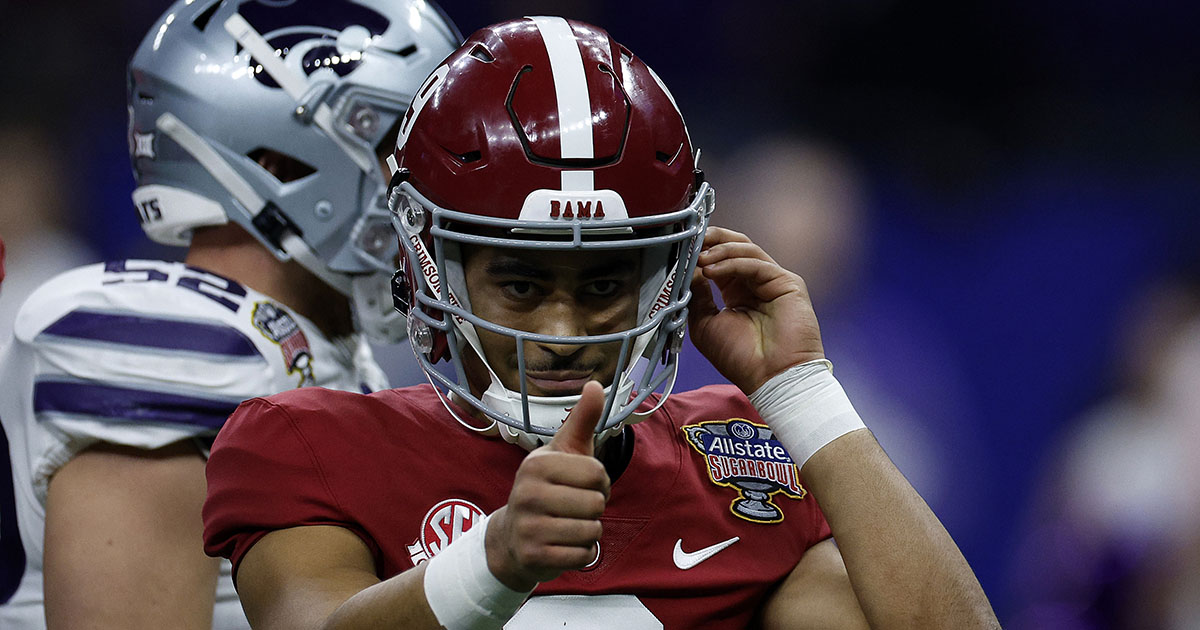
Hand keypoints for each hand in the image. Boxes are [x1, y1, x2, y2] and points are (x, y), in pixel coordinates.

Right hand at [485, 381, 609, 590]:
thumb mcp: (562, 452)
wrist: (512, 538)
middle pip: (596, 503)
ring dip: (589, 532)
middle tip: (574, 508)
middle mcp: (527, 493)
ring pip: (592, 531)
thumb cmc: (546, 488)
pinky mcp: (534, 556)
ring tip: (568, 526)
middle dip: (594, 508)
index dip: (599, 482)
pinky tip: (565, 545)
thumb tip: (596, 384)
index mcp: (537, 464)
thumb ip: (582, 420)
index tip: (579, 485)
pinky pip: (583, 556)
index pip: (598, 473)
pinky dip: (583, 554)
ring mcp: (528, 527)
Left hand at [688, 227, 825, 393]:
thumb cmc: (740, 358)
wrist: (771, 378)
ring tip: (699, 259)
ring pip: (746, 249)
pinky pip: (756, 264)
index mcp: (736, 293)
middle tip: (691, 239)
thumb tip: (687, 269)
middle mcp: (754, 284)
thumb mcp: (704, 324)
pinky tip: (712, 270)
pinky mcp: (787, 283)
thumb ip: (697, 295)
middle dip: (712, 239)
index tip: (680, 249)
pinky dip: (732, 262)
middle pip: (735, 246)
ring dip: (719, 250)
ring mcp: (772, 281)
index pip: (719, 260)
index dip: (701, 252)